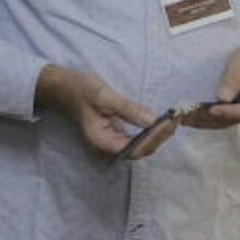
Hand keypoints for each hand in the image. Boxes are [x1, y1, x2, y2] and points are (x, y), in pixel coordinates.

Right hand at [37, 65, 166, 157]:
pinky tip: (160, 122)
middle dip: (159, 137)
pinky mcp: (115, 136)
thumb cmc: (81, 90)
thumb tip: (153, 121)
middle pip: (140, 151)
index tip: (169, 124)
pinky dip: (150, 132)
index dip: (154, 139)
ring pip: (140, 146)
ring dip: (157, 136)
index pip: (135, 149)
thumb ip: (128, 110)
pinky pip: (136, 139)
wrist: (63, 88)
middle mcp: (107, 148)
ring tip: (172, 121)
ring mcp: (111, 143)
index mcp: (102, 142)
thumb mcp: (105, 96)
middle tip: (176, 120)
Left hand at [179, 44, 239, 128]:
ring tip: (185, 117)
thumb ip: (233, 80)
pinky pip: (220, 118)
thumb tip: (221, 98)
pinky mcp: (234, 112)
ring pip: (224, 122)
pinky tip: (190, 117)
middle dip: (210, 118)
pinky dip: (205, 118)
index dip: (229, 112)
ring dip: (204, 121)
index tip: (212, 110)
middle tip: (191, 115)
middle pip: (233, 120)